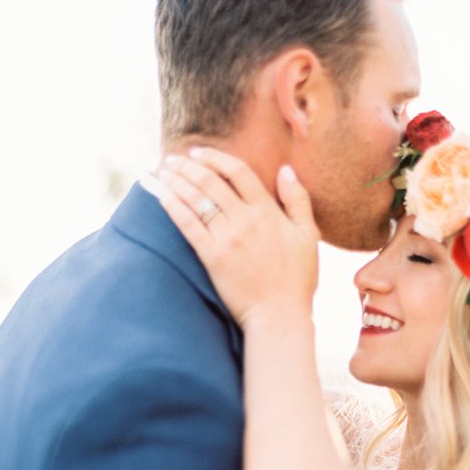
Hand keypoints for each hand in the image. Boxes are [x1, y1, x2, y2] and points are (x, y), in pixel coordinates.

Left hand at [154, 148, 320, 328]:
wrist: (279, 316)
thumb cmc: (297, 279)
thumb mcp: (308, 236)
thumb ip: (298, 200)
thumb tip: (286, 170)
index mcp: (268, 212)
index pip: (239, 172)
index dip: (216, 158)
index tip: (199, 153)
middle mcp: (246, 221)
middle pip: (212, 182)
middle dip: (188, 166)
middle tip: (173, 159)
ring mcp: (227, 239)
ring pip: (197, 200)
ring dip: (176, 181)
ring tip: (161, 171)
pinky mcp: (212, 258)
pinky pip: (188, 226)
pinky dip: (172, 207)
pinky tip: (161, 196)